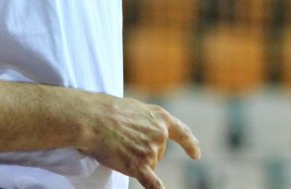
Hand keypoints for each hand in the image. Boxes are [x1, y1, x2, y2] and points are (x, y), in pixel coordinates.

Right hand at [78, 94, 200, 188]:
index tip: (196, 154)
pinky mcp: (139, 165)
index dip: (190, 144)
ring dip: (135, 163)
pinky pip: (152, 183)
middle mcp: (160, 134)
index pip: (181, 132)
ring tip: (118, 149)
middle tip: (123, 142)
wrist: (94, 118)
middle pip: (158, 154)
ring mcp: (151, 150)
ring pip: (149, 166)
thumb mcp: (135, 108)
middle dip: (143, 153)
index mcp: (160, 118)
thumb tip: (145, 134)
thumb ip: (146, 122)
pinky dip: (157, 188)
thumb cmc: (108, 110)